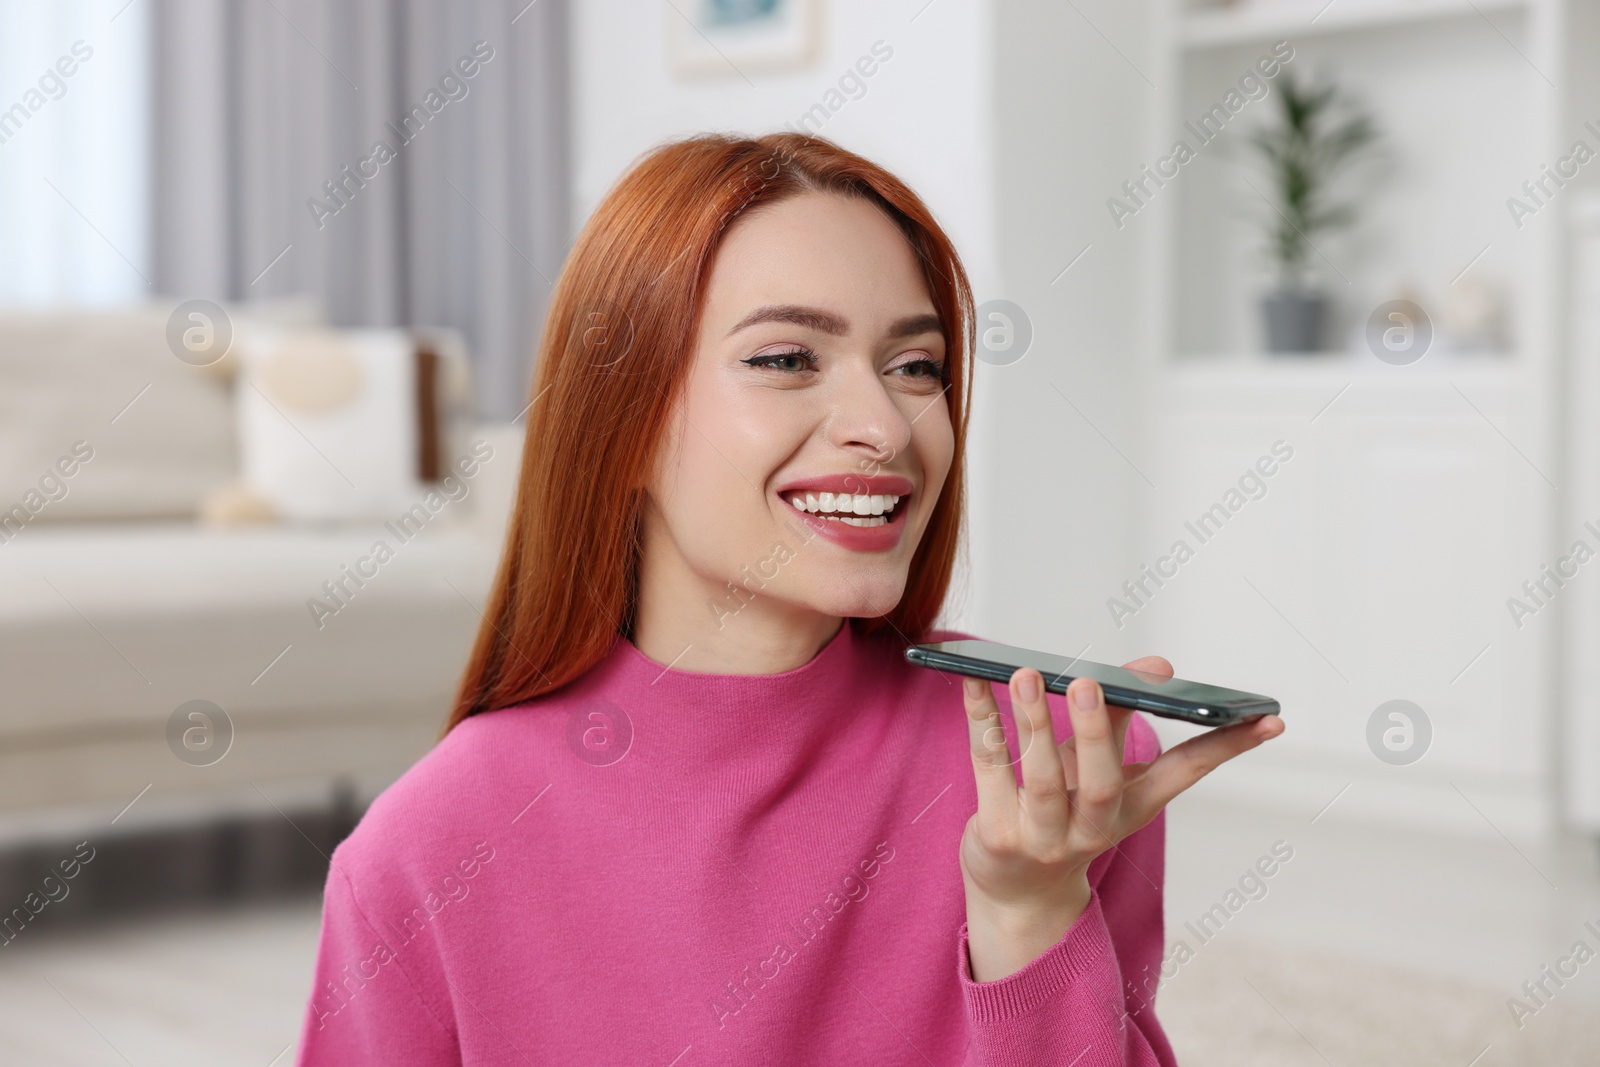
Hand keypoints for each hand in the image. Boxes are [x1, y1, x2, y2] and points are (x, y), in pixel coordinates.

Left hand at [959, 658, 1283, 981]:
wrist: (1017, 894)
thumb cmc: (1063, 814)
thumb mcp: (1100, 775)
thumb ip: (1121, 717)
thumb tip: (1156, 665)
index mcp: (1131, 808)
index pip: (1188, 774)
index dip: (1228, 746)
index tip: (1269, 718)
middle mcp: (1092, 828)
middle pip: (1100, 783)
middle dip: (1096, 732)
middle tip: (1088, 683)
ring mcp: (1044, 837)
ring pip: (1042, 780)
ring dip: (1032, 724)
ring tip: (1024, 676)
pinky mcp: (998, 835)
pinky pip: (987, 770)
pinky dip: (981, 722)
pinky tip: (973, 683)